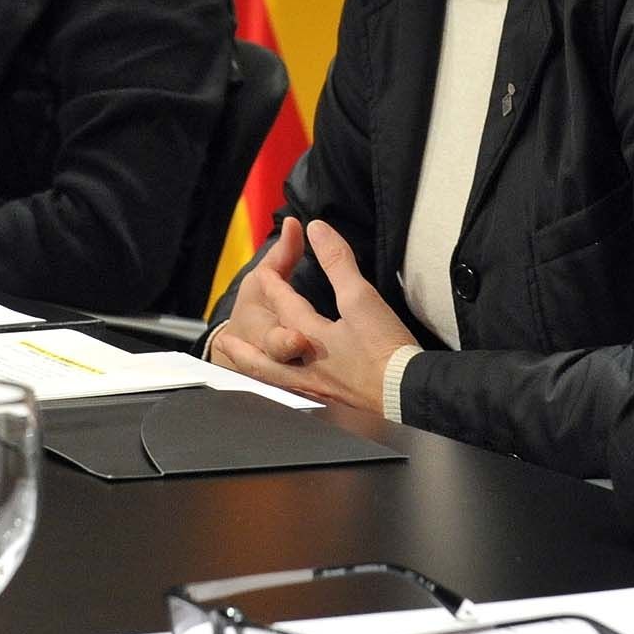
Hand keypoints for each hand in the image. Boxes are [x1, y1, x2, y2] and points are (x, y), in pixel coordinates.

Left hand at [210, 219, 416, 414]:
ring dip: (257, 370)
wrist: (407, 394)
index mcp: (312, 338)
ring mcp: (318, 390)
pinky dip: (283, 390)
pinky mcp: (333, 405)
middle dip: (246, 345)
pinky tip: (289, 391)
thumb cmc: (385, 348)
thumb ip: (336, 262)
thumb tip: (317, 228)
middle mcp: (307, 368)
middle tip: (225, 339)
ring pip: (276, 380)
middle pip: (266, 355)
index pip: (285, 306)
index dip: (274, 286)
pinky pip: (295, 397)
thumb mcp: (361, 297)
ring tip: (246, 367)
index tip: (261, 274)